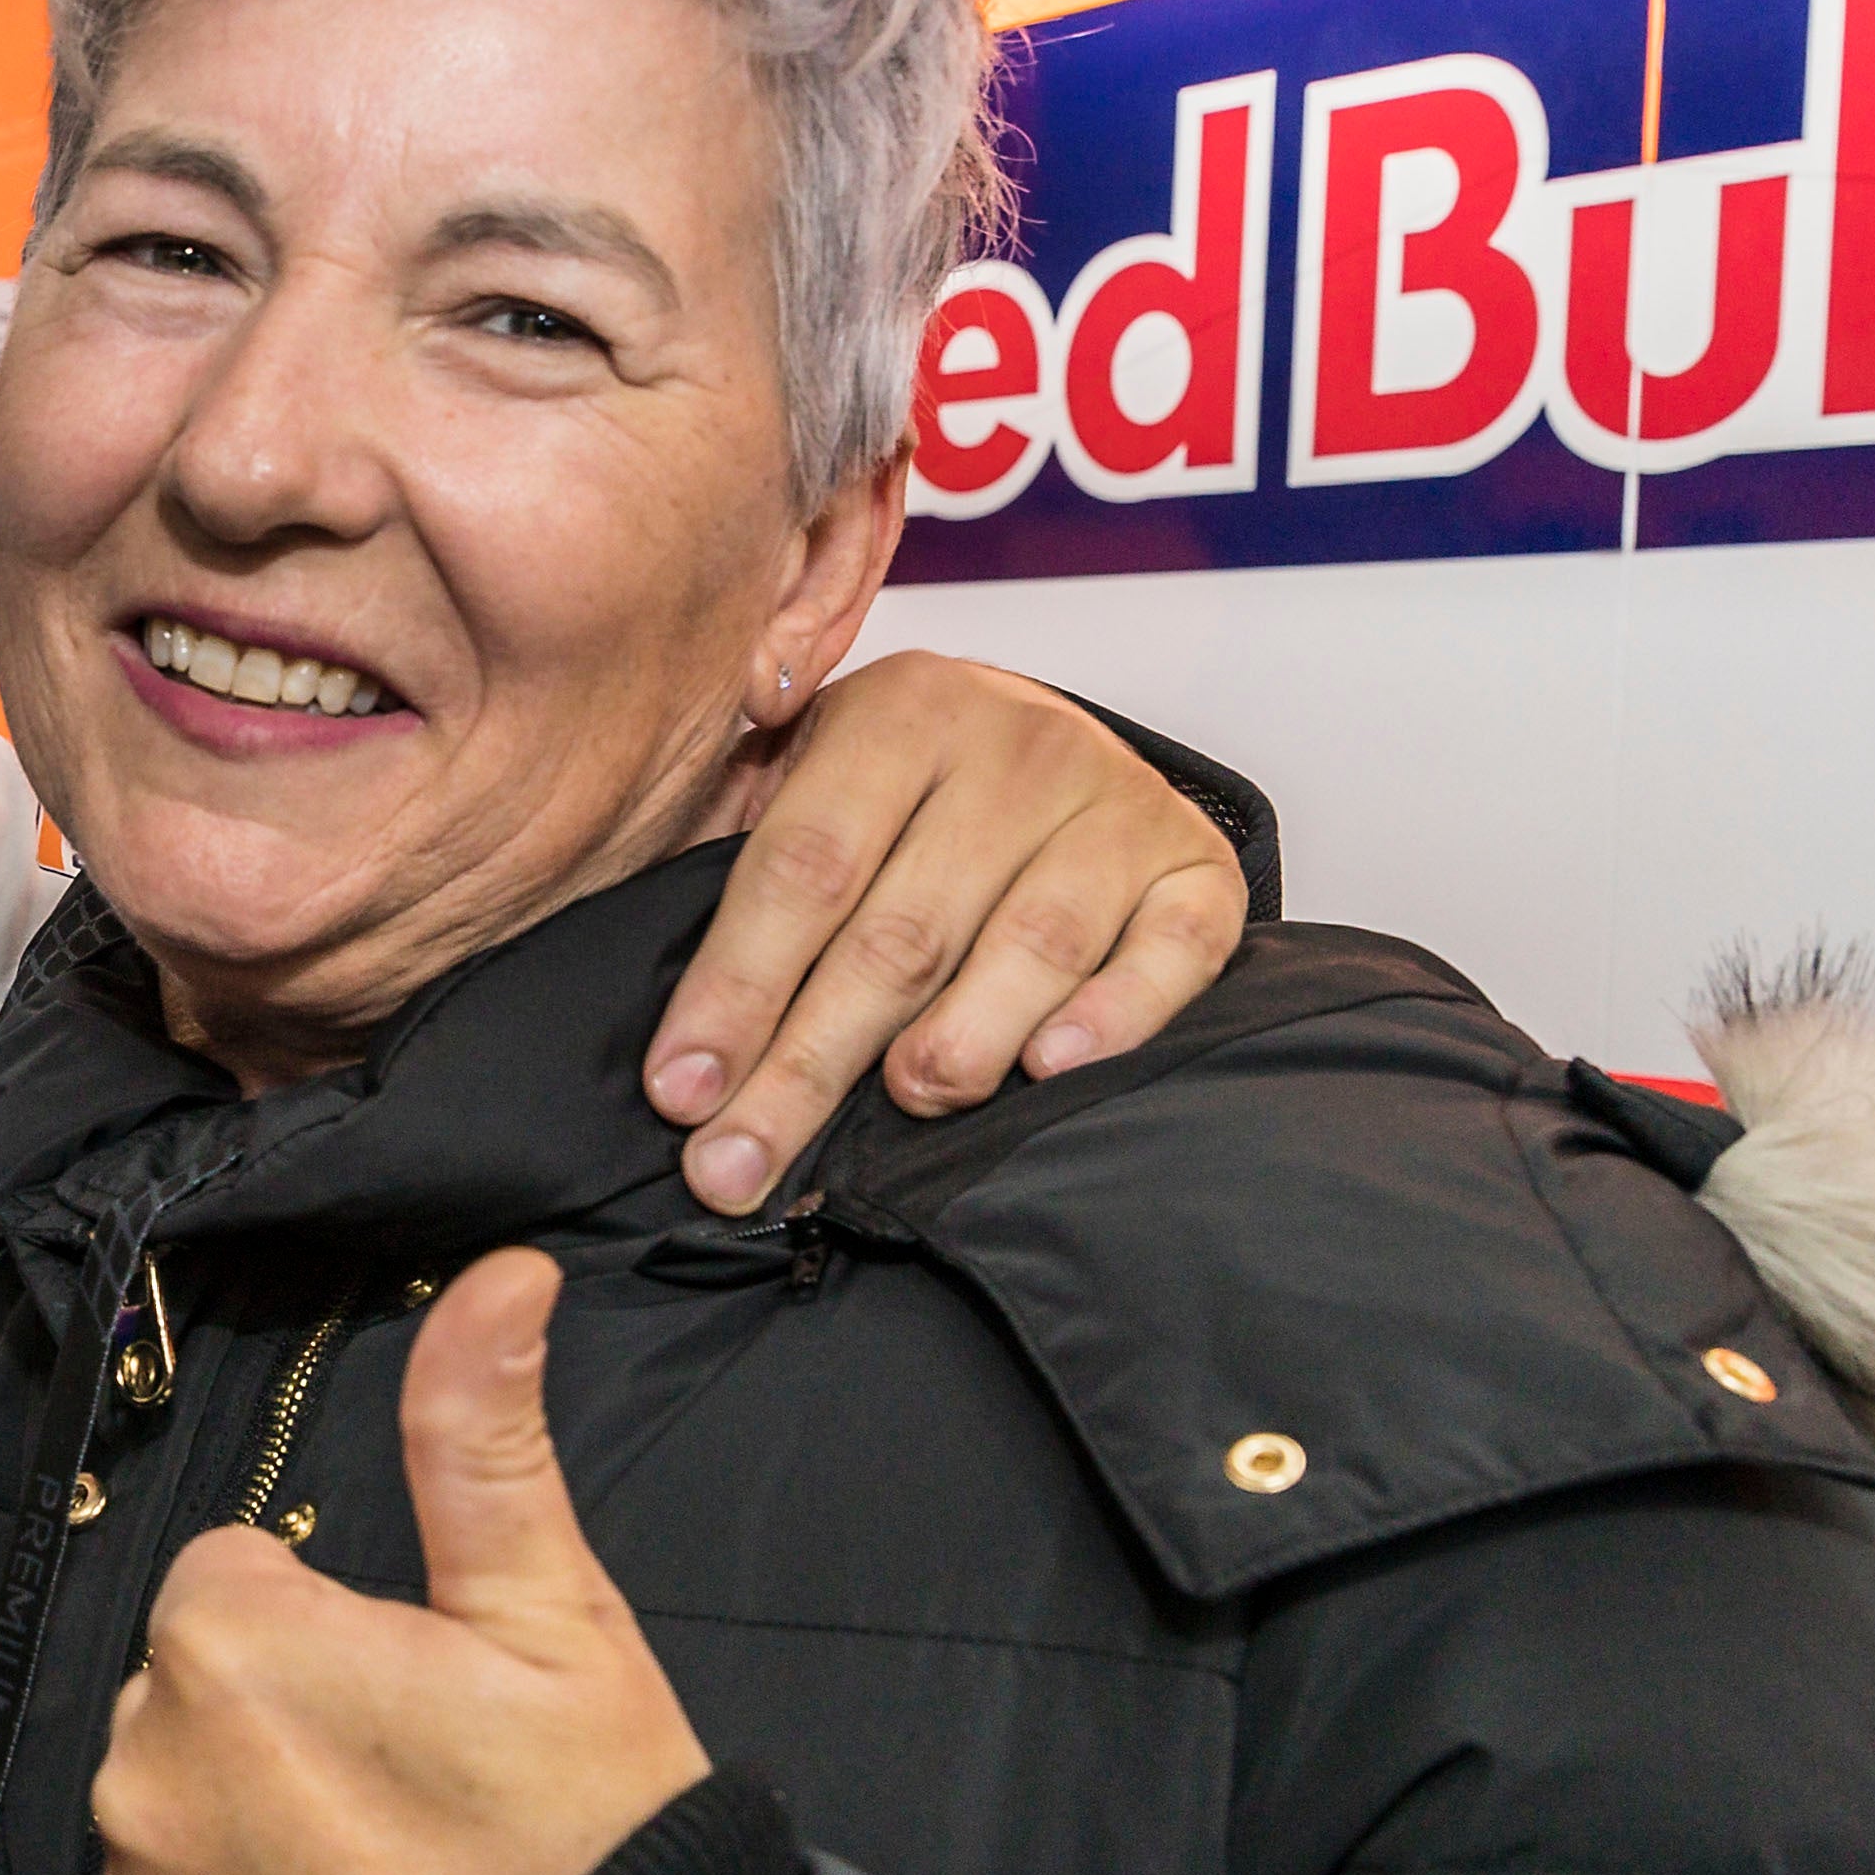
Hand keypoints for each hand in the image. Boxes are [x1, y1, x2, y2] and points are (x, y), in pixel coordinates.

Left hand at [90, 1253, 699, 1874]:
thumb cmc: (596, 1858)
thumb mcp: (560, 1623)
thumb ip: (484, 1441)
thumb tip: (493, 1282)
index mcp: (225, 1649)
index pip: (232, 1587)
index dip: (335, 1636)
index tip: (419, 1704)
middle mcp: (143, 1781)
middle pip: (190, 1712)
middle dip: (282, 1741)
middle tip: (417, 1813)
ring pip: (173, 1845)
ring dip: (252, 1862)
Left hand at [650, 655, 1248, 1211]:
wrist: (1058, 745)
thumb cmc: (906, 794)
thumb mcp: (807, 782)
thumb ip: (736, 871)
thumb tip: (675, 1049)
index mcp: (898, 710)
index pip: (802, 868)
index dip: (736, 989)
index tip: (683, 1093)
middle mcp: (1016, 743)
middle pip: (899, 932)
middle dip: (809, 1063)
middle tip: (743, 1163)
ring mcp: (1116, 803)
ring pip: (1030, 945)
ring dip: (959, 1043)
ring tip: (902, 1105)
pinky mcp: (1199, 864)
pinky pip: (1171, 950)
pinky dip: (1115, 1014)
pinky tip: (1051, 1067)